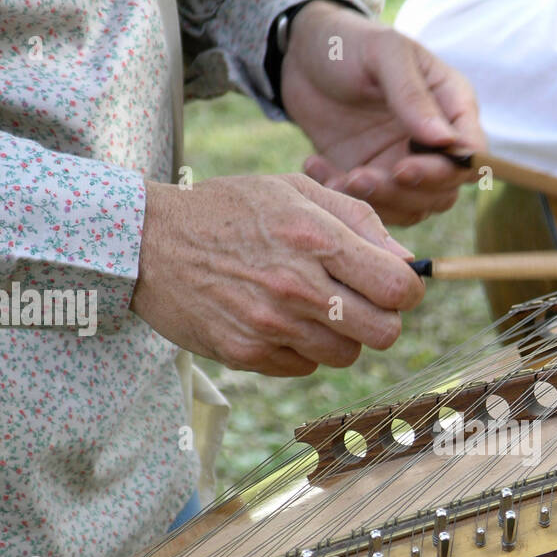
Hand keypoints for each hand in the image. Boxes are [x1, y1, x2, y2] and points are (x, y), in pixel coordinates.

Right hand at [133, 174, 423, 375]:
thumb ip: (359, 222)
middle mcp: (297, 287)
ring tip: (309, 306)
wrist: (148, 242)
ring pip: (346, 355)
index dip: (408, 289)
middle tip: (358, 301)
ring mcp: (271, 326)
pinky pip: (304, 367)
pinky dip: (300, 349)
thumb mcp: (295, 190)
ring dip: (340, 335)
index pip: (400, 289)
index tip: (396, 284)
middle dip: (381, 317)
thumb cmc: (230, 209)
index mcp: (316, 239)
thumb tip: (408, 262)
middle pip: (383, 332)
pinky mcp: (247, 354)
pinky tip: (276, 318)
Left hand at [280, 0, 485, 224]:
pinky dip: (346, 198)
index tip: (403, 168)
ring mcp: (404, 164)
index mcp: (452, 106)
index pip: (471, 155)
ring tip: (338, 177)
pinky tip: (318, 168)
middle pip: (444, 190)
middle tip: (360, 178)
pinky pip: (373, 206)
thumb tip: (445, 141)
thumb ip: (412, 95)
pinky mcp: (373, 178)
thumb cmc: (350, 43)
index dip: (445, 171)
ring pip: (412, 207)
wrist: (301, 56)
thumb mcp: (383, 53)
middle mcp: (435, 142)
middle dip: (405, 192)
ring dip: (377, 202)